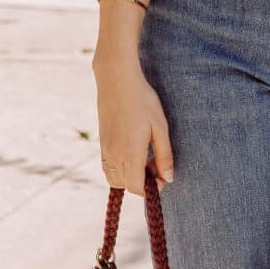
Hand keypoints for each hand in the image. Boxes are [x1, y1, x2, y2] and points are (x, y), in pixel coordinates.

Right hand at [93, 36, 174, 193]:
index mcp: (130, 154)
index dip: (151, 189)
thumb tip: (168, 179)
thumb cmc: (143, 101)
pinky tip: (133, 152)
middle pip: (126, 186)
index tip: (163, 178)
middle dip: (141, 183)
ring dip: (129, 177)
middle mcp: (114, 155)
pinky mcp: (101, 143)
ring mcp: (105, 150)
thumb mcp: (160, 127)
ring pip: (114, 179)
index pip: (137, 187)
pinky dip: (119, 169)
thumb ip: (164, 155)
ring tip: (145, 158)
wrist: (116, 79)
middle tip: (156, 164)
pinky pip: (107, 167)